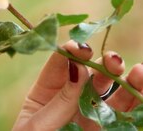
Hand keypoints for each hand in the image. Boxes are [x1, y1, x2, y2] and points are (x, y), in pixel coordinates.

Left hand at [13, 41, 142, 129]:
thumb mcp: (37, 126)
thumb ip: (59, 101)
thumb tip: (78, 69)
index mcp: (46, 94)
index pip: (61, 65)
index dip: (72, 52)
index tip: (80, 47)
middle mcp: (73, 102)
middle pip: (93, 76)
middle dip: (105, 64)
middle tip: (113, 61)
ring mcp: (93, 119)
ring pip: (115, 96)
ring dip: (129, 81)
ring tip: (138, 72)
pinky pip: (127, 119)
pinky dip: (139, 105)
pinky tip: (142, 92)